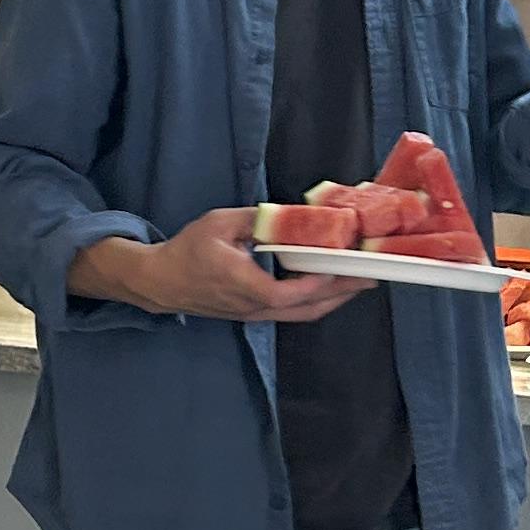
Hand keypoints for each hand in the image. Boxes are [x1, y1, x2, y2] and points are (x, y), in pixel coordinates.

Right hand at [75, 207, 368, 322]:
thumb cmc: (186, 252)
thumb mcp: (219, 224)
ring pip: (303, 315)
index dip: (322, 283)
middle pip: (308, 309)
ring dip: (333, 300)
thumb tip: (286, 214)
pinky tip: (327, 286)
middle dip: (342, 294)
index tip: (344, 267)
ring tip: (357, 283)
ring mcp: (255, 314)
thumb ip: (255, 219)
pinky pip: (292, 312)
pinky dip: (315, 301)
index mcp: (245, 285)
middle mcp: (254, 306)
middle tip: (369, 278)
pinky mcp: (254, 313)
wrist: (160, 283)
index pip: (292, 291)